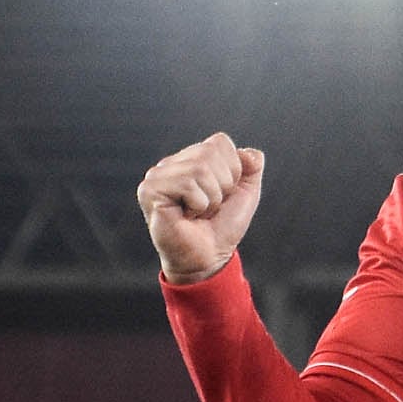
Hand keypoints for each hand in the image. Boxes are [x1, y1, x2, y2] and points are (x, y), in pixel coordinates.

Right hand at [137, 132, 262, 281]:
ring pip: (199, 168)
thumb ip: (251, 167)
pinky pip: (187, 184)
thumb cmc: (221, 228)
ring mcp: (157, 175)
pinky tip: (186, 217)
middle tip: (208, 207)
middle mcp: (171, 162)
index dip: (232, 172)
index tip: (221, 196)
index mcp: (191, 158)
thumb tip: (252, 154)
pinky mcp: (150, 190)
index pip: (220, 142)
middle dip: (221, 187)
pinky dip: (197, 205)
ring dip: (209, 199)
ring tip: (197, 213)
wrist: (208, 258)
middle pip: (209, 153)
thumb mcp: (245, 194)